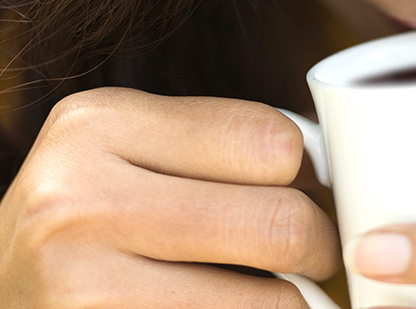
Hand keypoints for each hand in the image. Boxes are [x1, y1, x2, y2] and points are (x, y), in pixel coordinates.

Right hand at [0, 87, 339, 307]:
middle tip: (313, 262)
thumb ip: (212, 148)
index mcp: (95, 123)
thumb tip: (337, 163)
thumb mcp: (118, 158)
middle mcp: (78, 198)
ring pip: (273, 302)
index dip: (311, 176)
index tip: (312, 196)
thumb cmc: (80, 231)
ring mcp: (82, 285)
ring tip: (276, 296)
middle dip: (318, 250)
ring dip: (294, 306)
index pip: (272, 141)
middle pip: (282, 222)